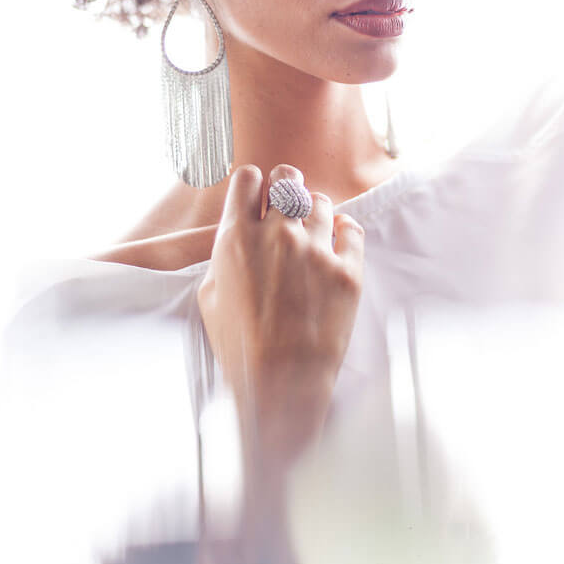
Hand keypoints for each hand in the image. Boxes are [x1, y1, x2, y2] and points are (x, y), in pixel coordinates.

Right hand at [196, 163, 364, 480]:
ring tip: (312, 232)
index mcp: (237, 239)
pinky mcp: (348, 270)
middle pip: (288, 179)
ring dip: (314, 212)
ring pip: (321, 202)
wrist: (281, 384)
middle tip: (288, 200)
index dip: (253, 184)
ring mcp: (316, 250)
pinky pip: (353, 229)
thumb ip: (224, 256)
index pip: (247, 179)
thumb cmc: (240, 346)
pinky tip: (337, 240)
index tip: (258, 195)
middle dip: (286, 185)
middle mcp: (278, 235)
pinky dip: (345, 230)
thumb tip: (238, 233)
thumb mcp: (210, 297)